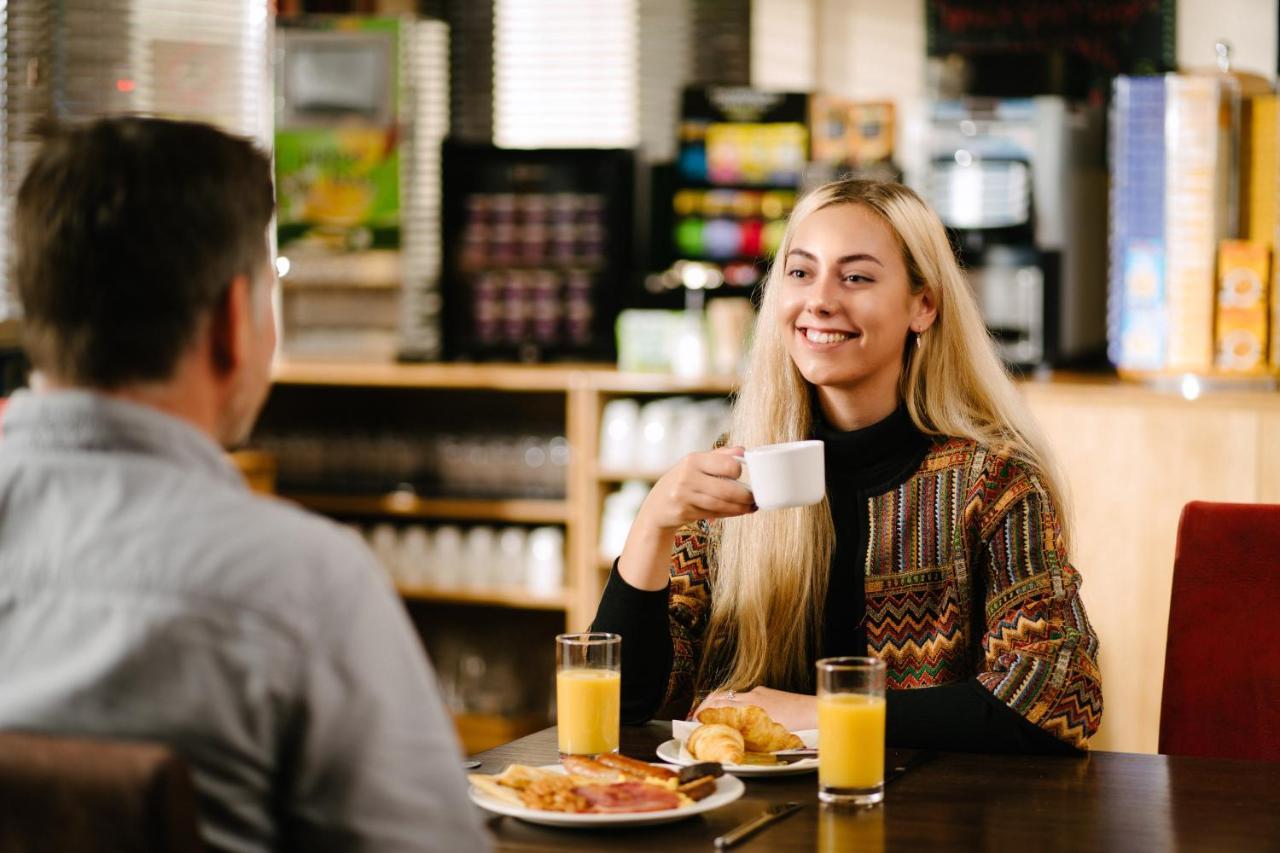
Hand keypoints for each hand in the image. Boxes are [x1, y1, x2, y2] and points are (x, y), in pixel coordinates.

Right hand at [635, 446, 754, 532]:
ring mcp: (684, 496)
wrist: (657, 506)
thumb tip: (743, 450)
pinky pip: (714, 514)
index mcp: (693, 459)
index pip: (727, 464)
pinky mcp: (684, 512)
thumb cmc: (682, 481)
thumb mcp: (696, 464)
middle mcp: (687, 476)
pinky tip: (738, 512)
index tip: (745, 475)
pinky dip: (729, 513)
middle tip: (755, 497)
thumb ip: (720, 456)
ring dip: (741, 508)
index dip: (739, 471)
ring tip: (751, 507)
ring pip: (721, 504)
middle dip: (746, 496)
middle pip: (727, 489)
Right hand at [693, 686, 817, 731]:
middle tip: (696, 718)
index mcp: (752, 706)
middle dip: (706, 705)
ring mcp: (761, 692)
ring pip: (732, 695)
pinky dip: (733, 703)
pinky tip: (734, 712)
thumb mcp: (771, 737)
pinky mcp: (768, 693)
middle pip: (721, 696)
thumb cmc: (800, 727)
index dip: (704, 712)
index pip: (719, 704)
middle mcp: (753, 696)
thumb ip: (750, 737)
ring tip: (709, 714)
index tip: (694, 721)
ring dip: (718, 703)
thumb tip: (732, 744)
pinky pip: (745, 696)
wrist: (818, 711)